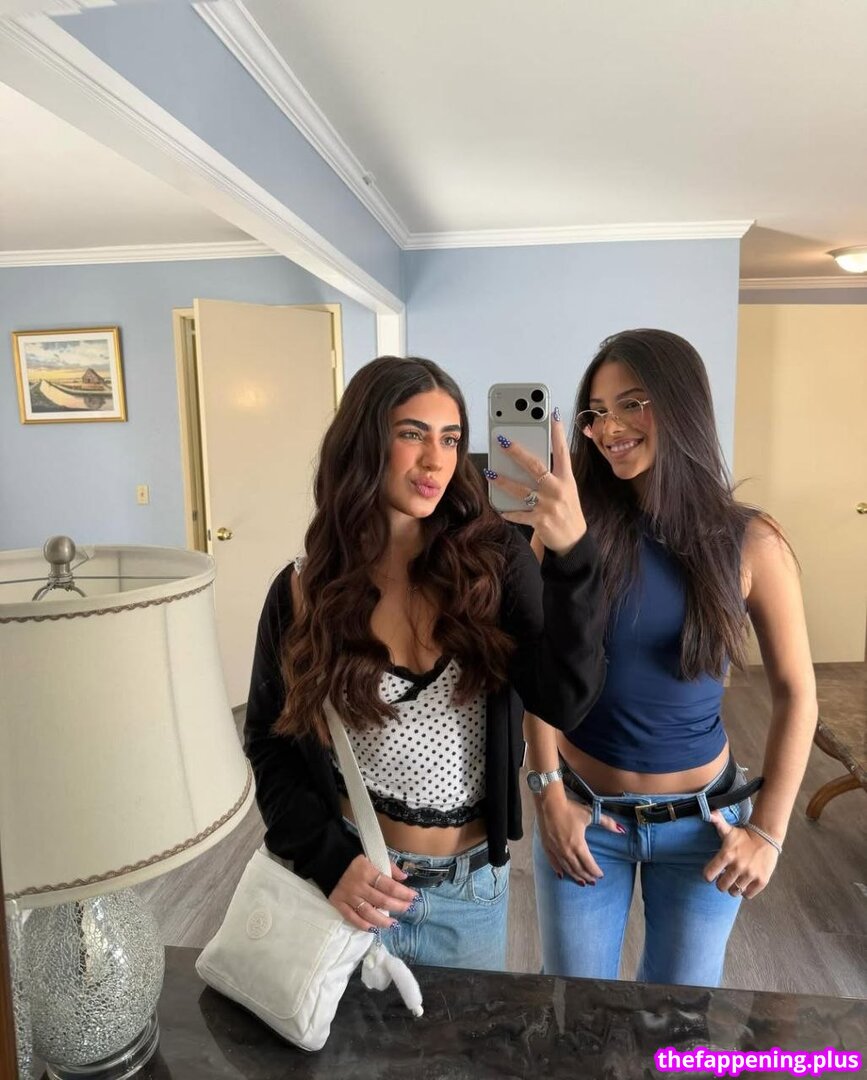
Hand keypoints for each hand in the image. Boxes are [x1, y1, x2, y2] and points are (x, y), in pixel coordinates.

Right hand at [329, 854, 417, 929]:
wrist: (324, 856)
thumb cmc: (351, 855)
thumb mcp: (371, 855)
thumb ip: (388, 866)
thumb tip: (404, 878)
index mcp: (367, 871)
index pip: (389, 885)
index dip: (403, 893)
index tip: (414, 897)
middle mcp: (358, 885)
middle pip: (381, 900)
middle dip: (398, 906)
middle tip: (408, 909)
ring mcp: (348, 896)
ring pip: (368, 913)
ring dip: (383, 920)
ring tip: (394, 924)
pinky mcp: (338, 903)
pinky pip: (352, 918)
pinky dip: (363, 925)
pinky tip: (373, 929)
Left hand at [486, 407, 586, 555]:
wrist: (573, 539)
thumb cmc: (567, 509)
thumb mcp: (566, 488)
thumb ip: (552, 474)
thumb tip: (530, 458)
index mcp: (567, 479)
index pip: (562, 451)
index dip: (558, 433)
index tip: (553, 415)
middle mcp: (558, 490)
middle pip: (536, 467)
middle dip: (517, 453)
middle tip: (502, 440)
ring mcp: (549, 506)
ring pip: (522, 490)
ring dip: (503, 481)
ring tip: (490, 472)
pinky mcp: (540, 521)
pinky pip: (518, 514)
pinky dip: (507, 511)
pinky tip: (498, 506)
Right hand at [537, 793, 623, 884]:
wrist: (549, 803)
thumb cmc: (570, 808)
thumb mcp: (590, 814)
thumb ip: (607, 822)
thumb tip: (622, 830)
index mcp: (578, 844)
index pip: (589, 864)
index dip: (595, 871)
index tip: (600, 875)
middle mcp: (566, 851)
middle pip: (578, 869)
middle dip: (586, 876)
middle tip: (592, 882)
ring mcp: (555, 850)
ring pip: (566, 868)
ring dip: (575, 876)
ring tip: (581, 882)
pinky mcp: (547, 846)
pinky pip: (553, 862)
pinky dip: (558, 870)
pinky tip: (561, 875)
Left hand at [703, 813, 779, 898]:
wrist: (767, 837)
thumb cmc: (743, 835)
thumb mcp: (728, 830)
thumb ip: (716, 822)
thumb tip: (708, 813)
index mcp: (726, 855)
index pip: (708, 875)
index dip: (709, 876)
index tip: (713, 873)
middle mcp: (737, 866)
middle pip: (721, 886)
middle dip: (721, 883)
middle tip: (725, 877)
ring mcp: (750, 875)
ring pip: (734, 892)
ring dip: (733, 888)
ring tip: (735, 880)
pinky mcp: (762, 881)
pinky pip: (748, 895)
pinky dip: (745, 892)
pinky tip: (746, 883)